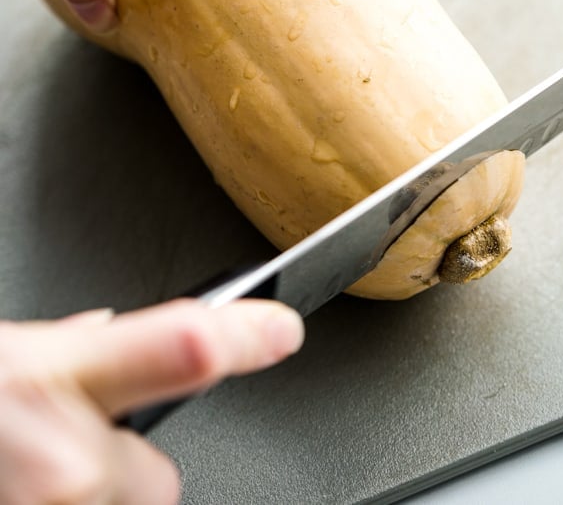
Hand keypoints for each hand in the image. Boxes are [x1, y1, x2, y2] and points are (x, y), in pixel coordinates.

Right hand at [0, 299, 303, 503]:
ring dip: (83, 501)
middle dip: (123, 466)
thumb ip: (59, 346)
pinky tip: (21, 487)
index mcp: (50, 380)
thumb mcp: (1, 354)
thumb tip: (108, 328)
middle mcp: (59, 463)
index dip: (237, 340)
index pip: (172, 347)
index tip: (281, 330)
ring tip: (25, 477)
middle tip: (63, 449)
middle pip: (157, 482)